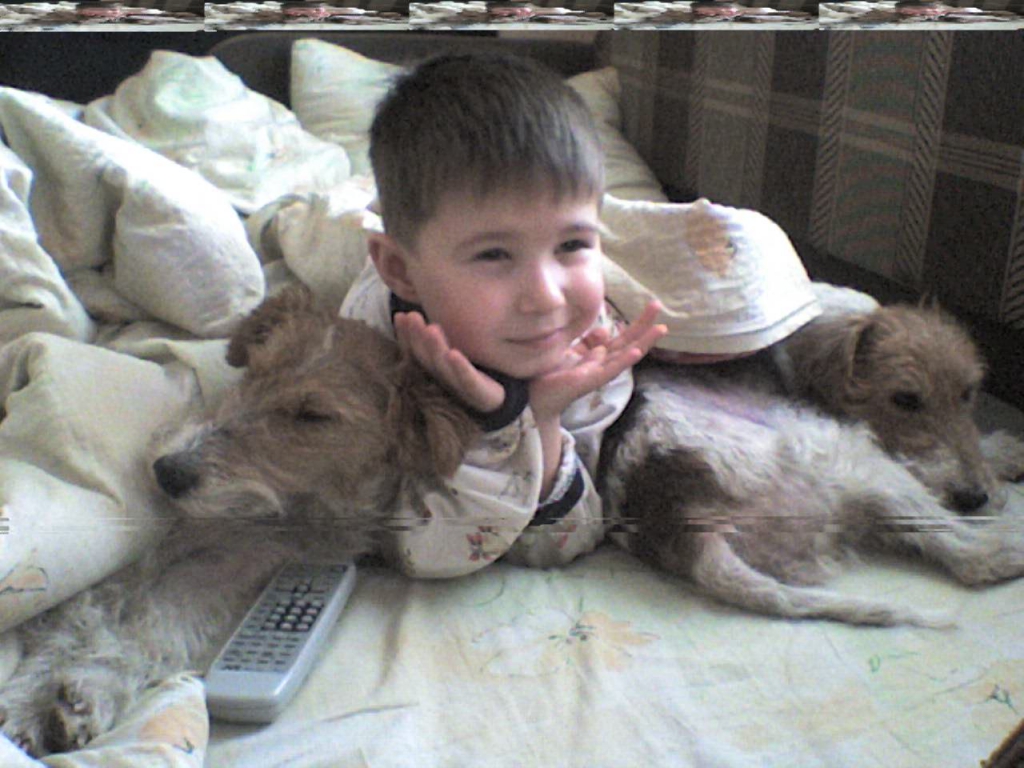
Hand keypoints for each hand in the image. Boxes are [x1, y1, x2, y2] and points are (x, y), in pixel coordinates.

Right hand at [394, 312, 505, 412]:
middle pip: (426, 356)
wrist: (496, 403)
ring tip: (430, 328)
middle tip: (412, 316)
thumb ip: (437, 337)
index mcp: (433, 368)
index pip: (415, 350)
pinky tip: (453, 353)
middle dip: (417, 336)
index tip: (399, 315)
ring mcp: (458, 386)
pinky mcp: (478, 394)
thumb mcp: (452, 354)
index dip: (406, 335)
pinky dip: (460, 367)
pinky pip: (468, 380)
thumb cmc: (470, 375)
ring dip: (435, 347)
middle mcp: (442, 378)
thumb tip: (418, 310)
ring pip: (443, 366)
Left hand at [529, 301, 667, 422]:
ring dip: (644, 342)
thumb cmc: (552, 373)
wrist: (535, 396)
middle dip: (644, 325)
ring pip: (626, 355)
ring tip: (660, 328)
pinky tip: (636, 352)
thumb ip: (589, 342)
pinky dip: (624, 361)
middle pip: (629, 342)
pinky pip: (609, 370)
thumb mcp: (572, 351)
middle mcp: (603, 364)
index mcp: (599, 356)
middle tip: (659, 305)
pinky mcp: (589, 381)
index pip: (623, 337)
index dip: (637, 322)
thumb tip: (606, 330)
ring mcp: (598, 373)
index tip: (652, 305)